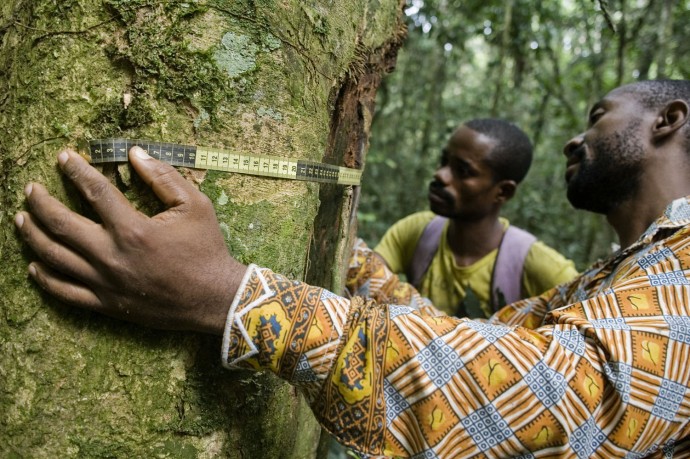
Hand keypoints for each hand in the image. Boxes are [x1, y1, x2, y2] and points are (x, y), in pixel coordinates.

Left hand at [15, 147, 246, 334]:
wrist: (214, 298)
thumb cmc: (207, 250)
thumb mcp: (195, 205)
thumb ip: (164, 177)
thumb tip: (136, 153)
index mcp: (133, 229)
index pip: (94, 191)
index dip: (75, 170)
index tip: (62, 157)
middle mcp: (112, 256)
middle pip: (61, 224)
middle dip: (40, 202)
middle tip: (29, 189)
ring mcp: (105, 283)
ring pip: (55, 258)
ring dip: (32, 235)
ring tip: (20, 219)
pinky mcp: (107, 304)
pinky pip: (65, 292)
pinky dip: (45, 279)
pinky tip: (34, 266)